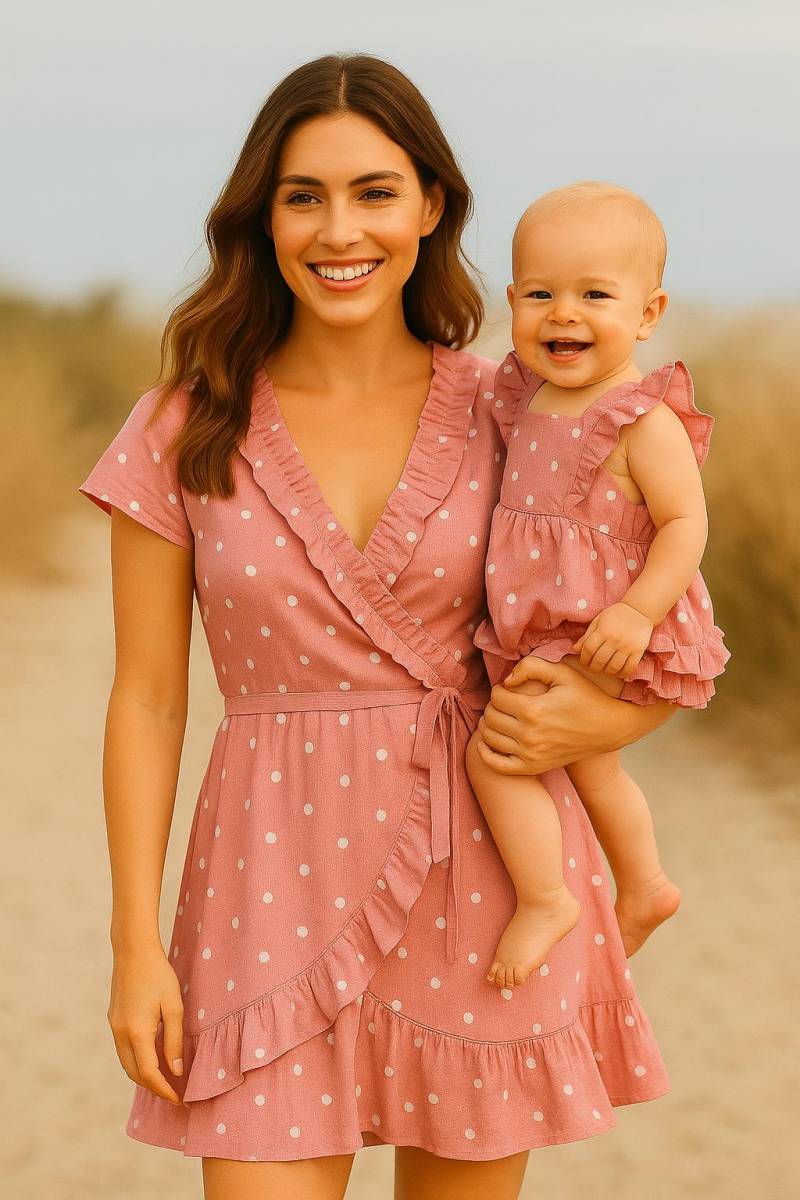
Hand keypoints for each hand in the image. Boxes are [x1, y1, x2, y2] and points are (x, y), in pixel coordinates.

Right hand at [108, 942, 185, 1105]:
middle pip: (134, 1073)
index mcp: (137, 1032)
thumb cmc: (158, 975)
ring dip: (143, 1076)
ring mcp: (114, 1027)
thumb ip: (174, 1040)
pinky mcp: (113, 1020)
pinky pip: (123, 1050)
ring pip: (126, 1063)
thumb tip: (176, 1070)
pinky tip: (151, 1059)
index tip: (178, 1099)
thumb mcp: (174, 1006)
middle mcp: (121, 1034)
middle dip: (153, 1087)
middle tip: (173, 1094)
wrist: (133, 951)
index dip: (164, 1089)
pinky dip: (136, 1061)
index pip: (149, 1073)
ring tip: (164, 1081)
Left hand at [474, 655, 629, 774]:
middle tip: (503, 702)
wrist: (608, 728)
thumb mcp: (563, 673)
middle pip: (490, 717)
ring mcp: (530, 754)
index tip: (509, 688)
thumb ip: (531, 667)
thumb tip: (506, 681)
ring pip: (489, 738)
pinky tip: (486, 741)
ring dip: (488, 724)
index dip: (499, 689)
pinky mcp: (534, 767)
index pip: (497, 697)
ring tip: (499, 716)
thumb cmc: (586, 696)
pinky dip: (485, 753)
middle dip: (492, 705)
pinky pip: (497, 765)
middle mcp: (529, 735)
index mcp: (534, 710)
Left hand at [571, 602, 652, 677]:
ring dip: (607, 672)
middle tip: (593, 668)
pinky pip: (629, 668)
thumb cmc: (615, 615)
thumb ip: (586, 636)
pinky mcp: (638, 651)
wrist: (639, 610)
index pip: (588, 650)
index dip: (584, 659)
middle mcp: (614, 640)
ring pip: (613, 667)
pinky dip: (622, 674)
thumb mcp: (598, 621)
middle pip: (599, 661)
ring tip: (604, 670)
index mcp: (602, 631)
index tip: (584, 662)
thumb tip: (574, 649)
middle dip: (593, 668)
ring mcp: (627, 646)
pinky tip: (618, 672)